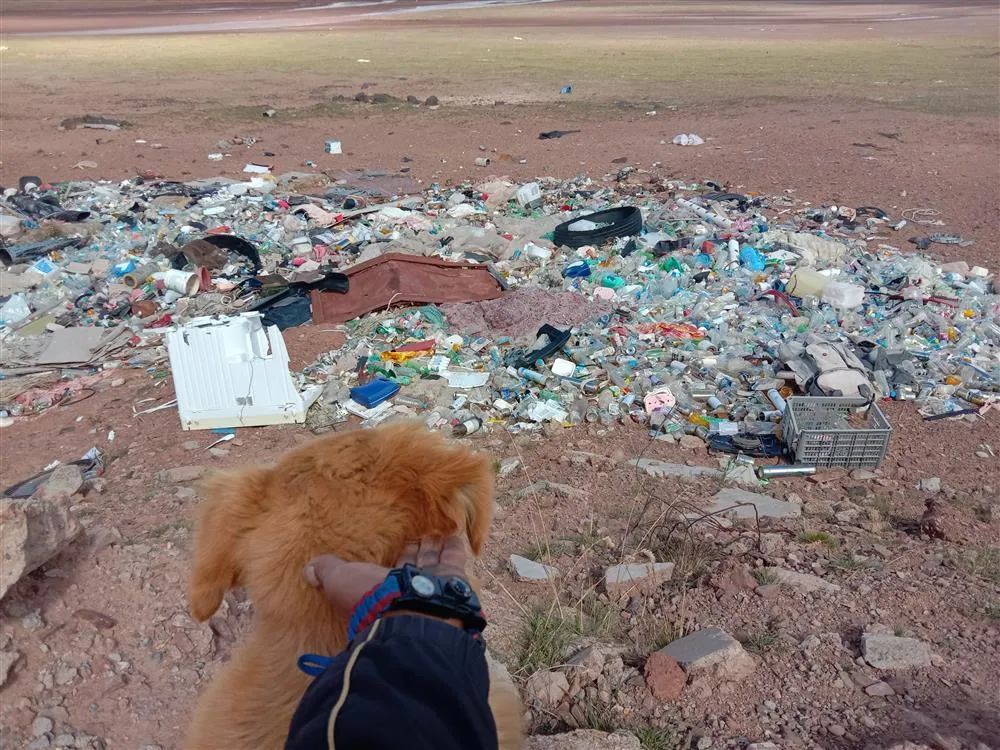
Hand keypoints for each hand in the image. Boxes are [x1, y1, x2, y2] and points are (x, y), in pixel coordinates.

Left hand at [304, 534, 470, 619]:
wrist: (411, 613)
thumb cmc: (373, 599)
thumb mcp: (340, 581)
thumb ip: (327, 573)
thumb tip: (308, 571)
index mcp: (382, 592)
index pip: (386, 573)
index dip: (389, 559)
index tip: (392, 545)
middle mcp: (408, 591)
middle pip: (412, 566)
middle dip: (414, 552)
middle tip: (418, 537)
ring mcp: (432, 585)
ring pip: (433, 561)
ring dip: (434, 546)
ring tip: (437, 532)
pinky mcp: (453, 579)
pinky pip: (454, 557)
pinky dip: (454, 545)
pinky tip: (455, 533)